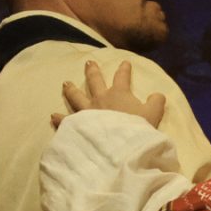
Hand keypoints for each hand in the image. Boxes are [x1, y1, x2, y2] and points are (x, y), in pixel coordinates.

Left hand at [52, 59, 166, 128]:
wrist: (119, 147)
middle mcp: (100, 99)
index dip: (124, 69)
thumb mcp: (153, 115)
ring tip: (65, 83)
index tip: (124, 62)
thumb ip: (156, 102)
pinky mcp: (76, 125)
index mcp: (118, 93)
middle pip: (95, 81)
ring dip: (71, 89)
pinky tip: (53, 116)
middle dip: (93, 71)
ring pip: (76, 96)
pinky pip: (65, 121)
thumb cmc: (137, 130)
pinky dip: (59, 119)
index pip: (122, 77)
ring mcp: (86, 111)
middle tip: (89, 62)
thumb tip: (157, 94)